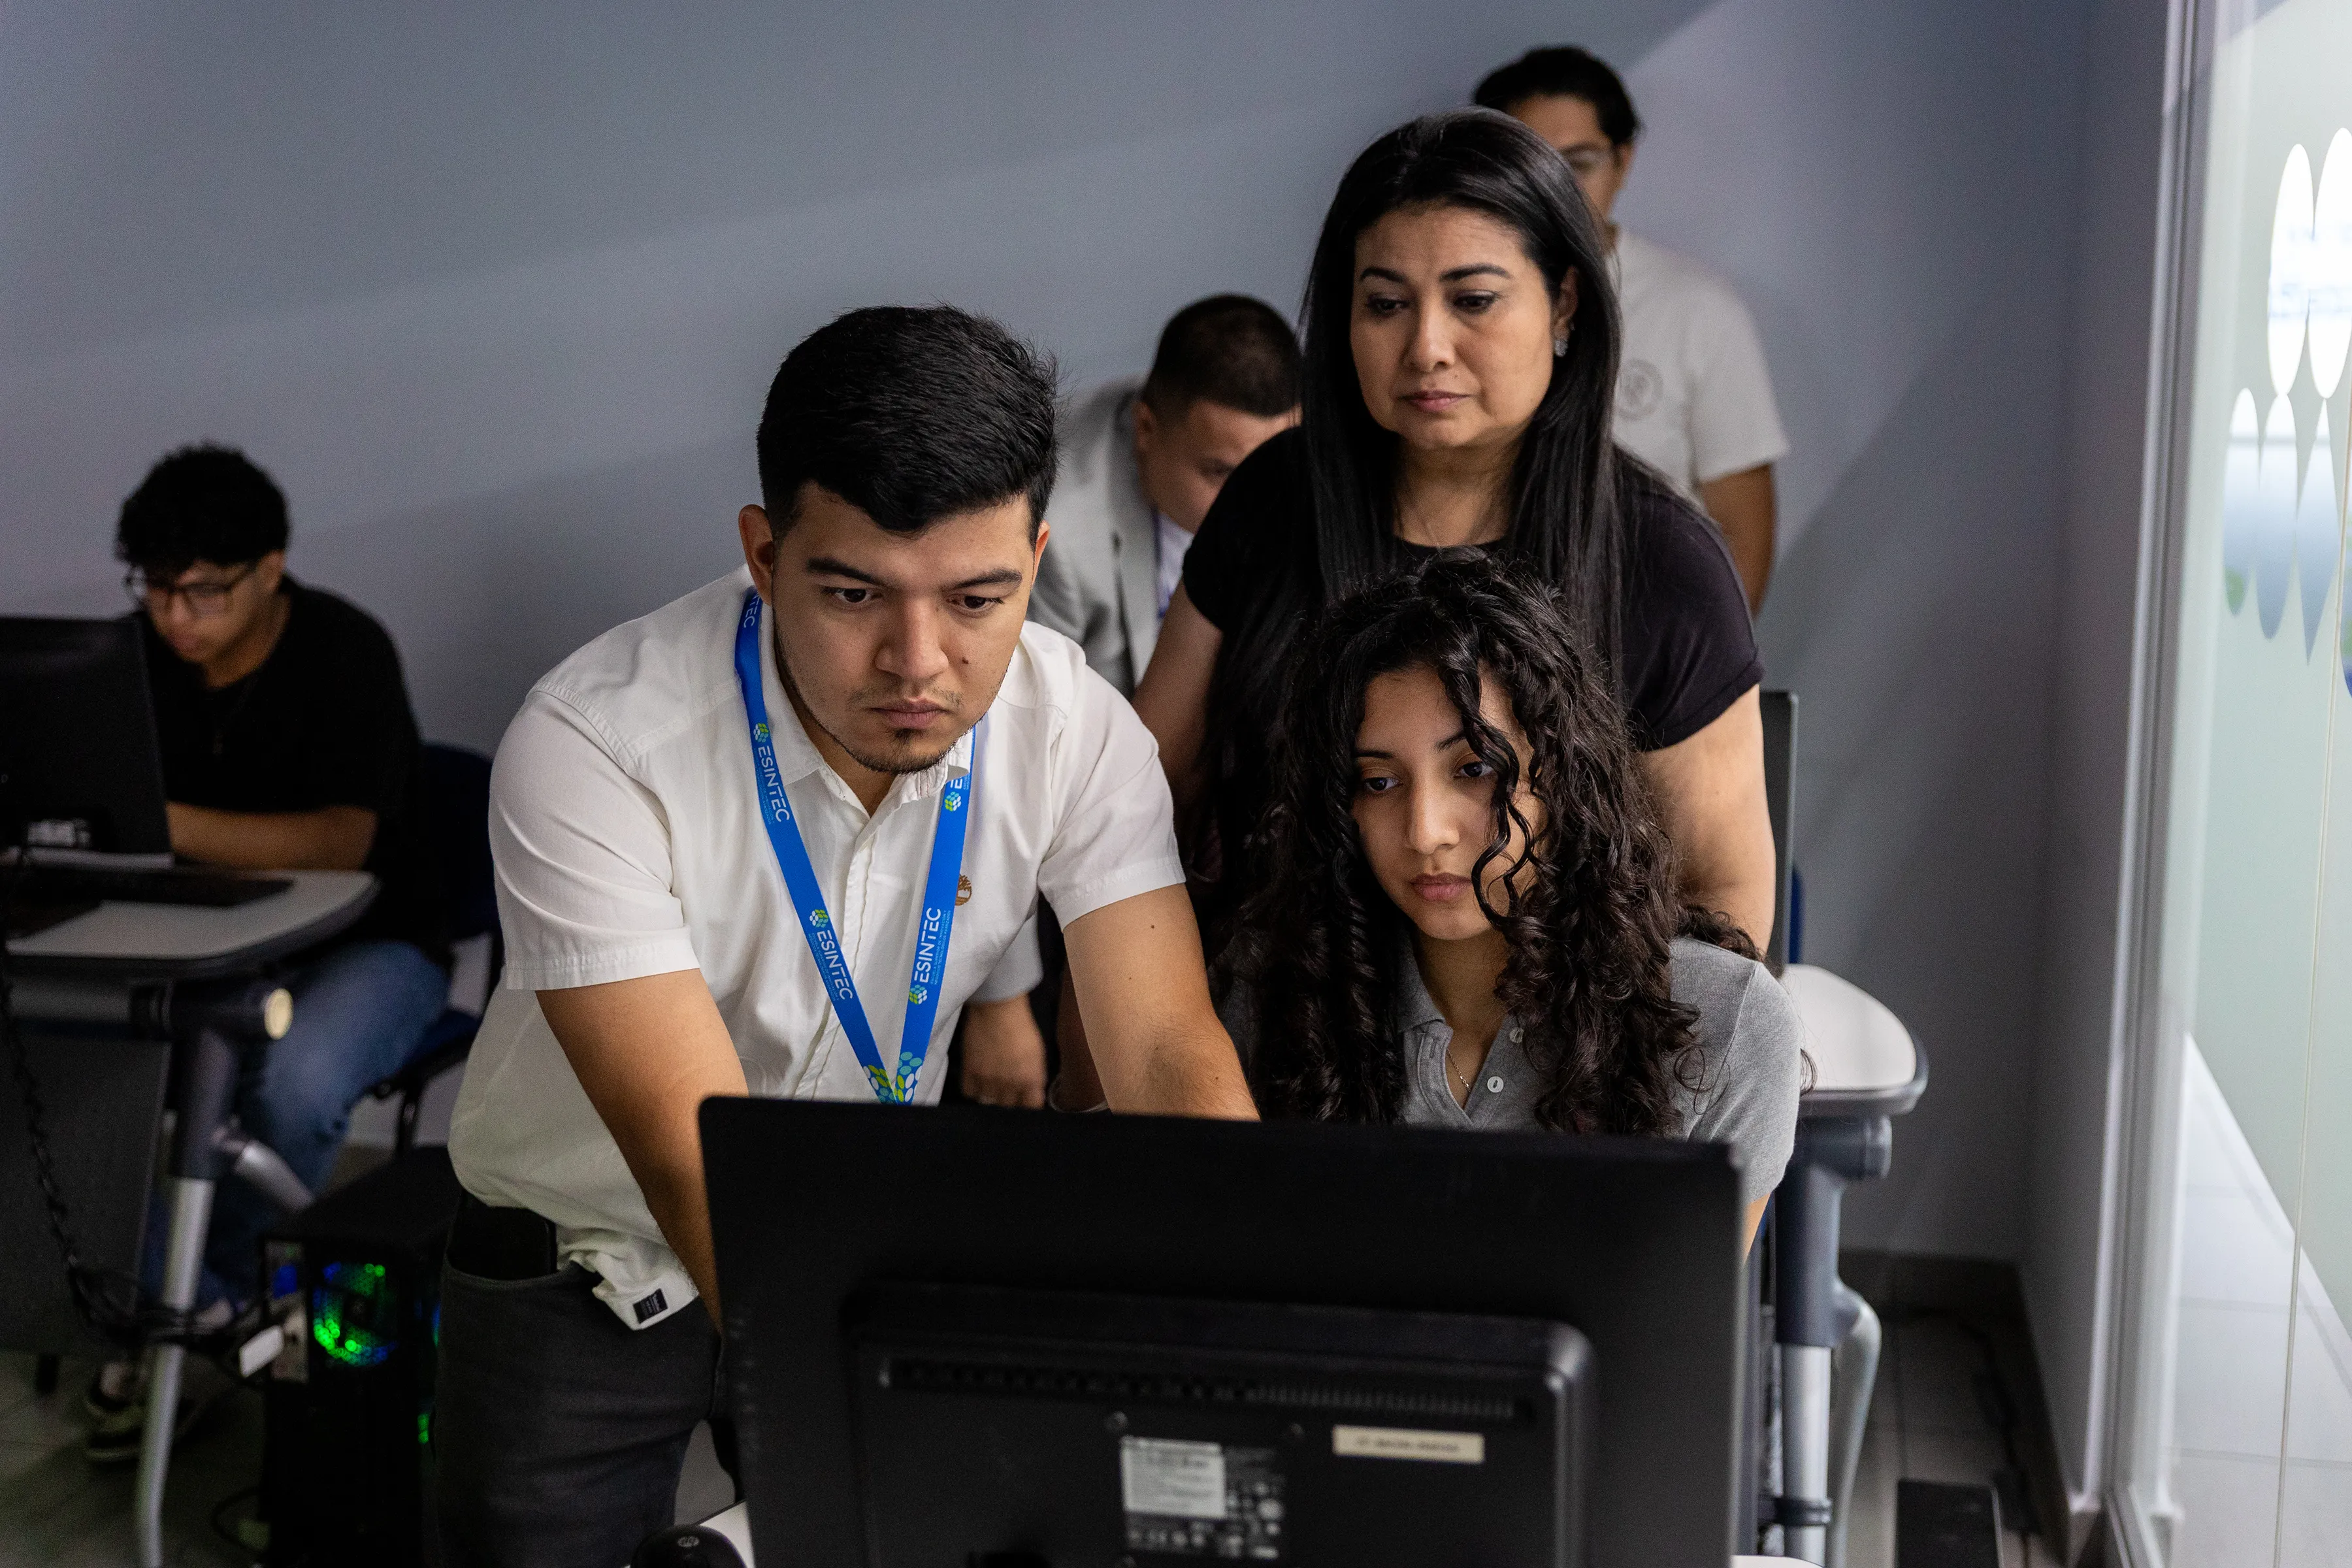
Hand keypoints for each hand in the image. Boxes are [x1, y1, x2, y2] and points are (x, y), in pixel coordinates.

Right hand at [959, 993, 1047, 1107]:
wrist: (998, 1009)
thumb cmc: (1022, 1027)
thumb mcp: (1037, 1053)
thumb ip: (1035, 1076)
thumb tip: (1032, 1093)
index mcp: (1030, 1079)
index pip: (1031, 1106)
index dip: (1027, 1103)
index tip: (1024, 1100)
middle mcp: (1010, 1084)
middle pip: (1007, 1106)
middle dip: (1009, 1098)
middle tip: (1006, 1085)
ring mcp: (988, 1080)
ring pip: (988, 1101)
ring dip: (990, 1093)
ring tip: (991, 1081)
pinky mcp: (970, 1072)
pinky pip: (969, 1092)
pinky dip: (974, 1088)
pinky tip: (978, 1079)